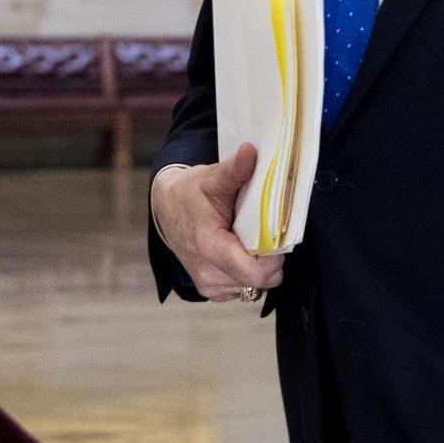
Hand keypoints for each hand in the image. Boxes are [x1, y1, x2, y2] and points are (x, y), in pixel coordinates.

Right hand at [150, 144, 282, 303]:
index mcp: (210, 248)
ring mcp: (208, 286)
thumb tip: (251, 151)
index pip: (255, 273)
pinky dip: (247, 273)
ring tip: (249, 241)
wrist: (166, 208)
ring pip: (254, 287)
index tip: (277, 236)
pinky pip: (243, 288)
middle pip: (259, 280)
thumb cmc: (190, 193)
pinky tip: (239, 251)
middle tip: (266, 234)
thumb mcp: (212, 178)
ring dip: (259, 267)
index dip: (274, 258)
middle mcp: (208, 274)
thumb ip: (235, 169)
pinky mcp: (211, 291)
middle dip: (270, 260)